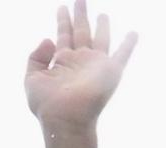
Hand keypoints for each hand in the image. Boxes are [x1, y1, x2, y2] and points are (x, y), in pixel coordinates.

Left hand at [25, 0, 136, 128]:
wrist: (65, 119)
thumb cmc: (47, 104)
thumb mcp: (32, 79)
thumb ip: (36, 58)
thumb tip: (48, 39)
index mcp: (62, 61)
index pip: (63, 35)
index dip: (62, 21)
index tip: (62, 7)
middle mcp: (80, 59)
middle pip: (81, 31)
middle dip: (80, 15)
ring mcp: (96, 64)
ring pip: (100, 38)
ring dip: (102, 26)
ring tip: (103, 14)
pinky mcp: (110, 70)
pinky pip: (122, 54)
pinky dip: (128, 44)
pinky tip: (133, 33)